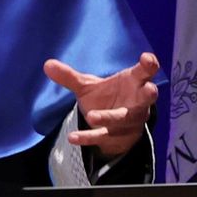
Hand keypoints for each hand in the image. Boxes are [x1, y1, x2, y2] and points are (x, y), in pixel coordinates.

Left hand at [43, 51, 159, 159]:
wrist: (113, 129)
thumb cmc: (108, 98)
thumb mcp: (88, 86)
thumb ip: (70, 77)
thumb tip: (46, 64)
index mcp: (133, 83)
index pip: (145, 72)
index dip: (149, 65)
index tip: (147, 58)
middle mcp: (137, 102)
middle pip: (147, 96)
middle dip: (148, 93)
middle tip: (149, 89)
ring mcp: (129, 120)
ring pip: (123, 119)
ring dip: (110, 117)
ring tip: (92, 117)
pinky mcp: (117, 137)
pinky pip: (103, 137)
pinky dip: (88, 137)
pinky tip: (72, 138)